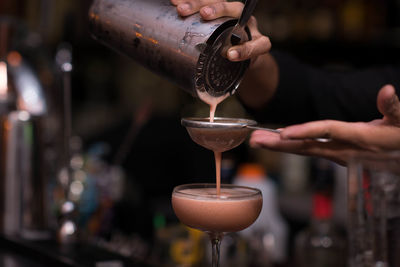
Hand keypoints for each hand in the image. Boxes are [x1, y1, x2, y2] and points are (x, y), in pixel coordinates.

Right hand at [171, 0, 277, 108]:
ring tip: (180, 8)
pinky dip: (189, 1)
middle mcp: (246, 23)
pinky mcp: (217, 12)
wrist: (241, 51)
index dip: (246, 49)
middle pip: (234, 9)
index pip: (258, 44)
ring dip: (197, 2)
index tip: (230, 56)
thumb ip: (228, 82)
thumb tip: (211, 102)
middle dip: (218, 10)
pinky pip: (204, 2)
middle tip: (203, 14)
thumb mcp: (237, 72)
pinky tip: (174, 2)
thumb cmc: (238, 63)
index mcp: (258, 42)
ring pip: (217, 2)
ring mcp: (231, 15)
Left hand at [249, 85, 399, 164]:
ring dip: (281, 146)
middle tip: (256, 142)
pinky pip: (311, 151)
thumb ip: (393, 107)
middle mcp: (344, 149)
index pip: (326, 132)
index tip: (283, 132)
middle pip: (306, 146)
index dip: (305, 131)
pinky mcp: (337, 155)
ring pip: (305, 150)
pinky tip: (280, 142)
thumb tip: (386, 89)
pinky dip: (293, 146)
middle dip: (280, 145)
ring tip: (259, 141)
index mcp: (358, 137)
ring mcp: (339, 155)